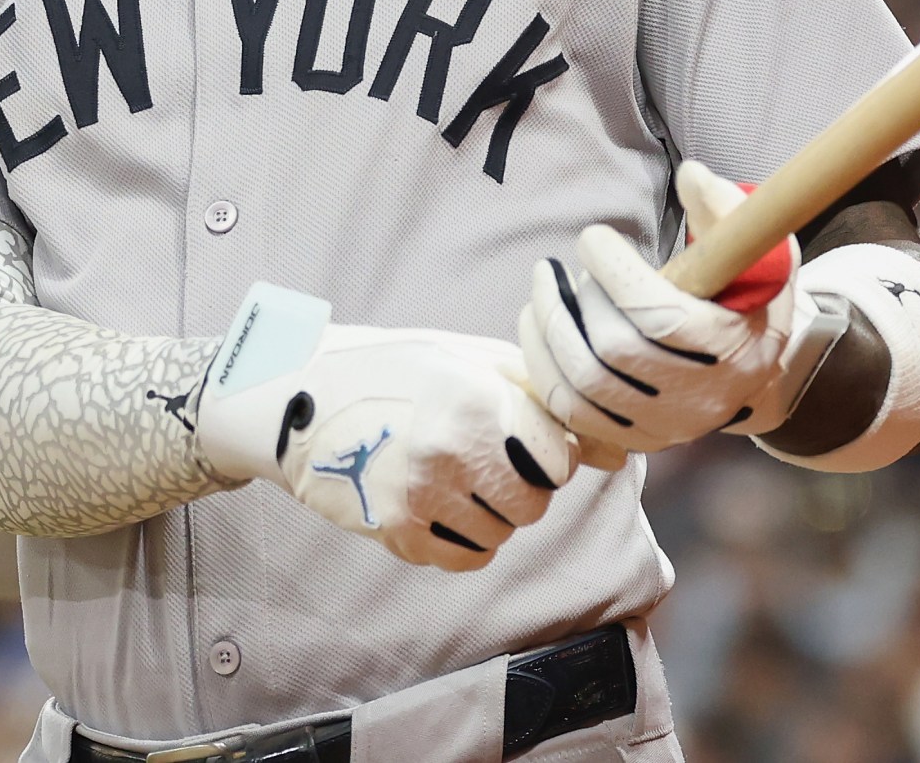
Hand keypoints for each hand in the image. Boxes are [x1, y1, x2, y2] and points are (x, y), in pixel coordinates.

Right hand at [196, 285, 579, 571]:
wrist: (301, 397)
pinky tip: (442, 506)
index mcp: (477, 399)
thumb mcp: (472, 361)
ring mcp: (422, 496)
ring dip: (492, 514)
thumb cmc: (398, 369)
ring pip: (502, 535)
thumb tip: (617, 452)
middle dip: (522, 487)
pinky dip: (466, 540)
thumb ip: (544, 400)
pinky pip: (466, 558)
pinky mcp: (397, 532)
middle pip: (534, 504)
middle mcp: (452, 450)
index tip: (523, 441)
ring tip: (458, 479)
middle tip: (488, 462)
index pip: (558, 460)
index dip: (548, 453)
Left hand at [517, 160, 803, 462]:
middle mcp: (699, 396)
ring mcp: (664, 425)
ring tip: (541, 291)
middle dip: (573, 300)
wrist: (753, 375)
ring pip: (582, 383)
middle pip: (612, 350)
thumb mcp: (758, 253)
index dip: (614, 273)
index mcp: (733, 347)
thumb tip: (690, 176)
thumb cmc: (747, 303)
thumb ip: (727, 210)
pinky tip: (537, 328)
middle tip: (559, 269)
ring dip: (547, 330)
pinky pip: (570, 411)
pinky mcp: (634, 439)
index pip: (659, 316)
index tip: (594, 237)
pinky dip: (543, 366)